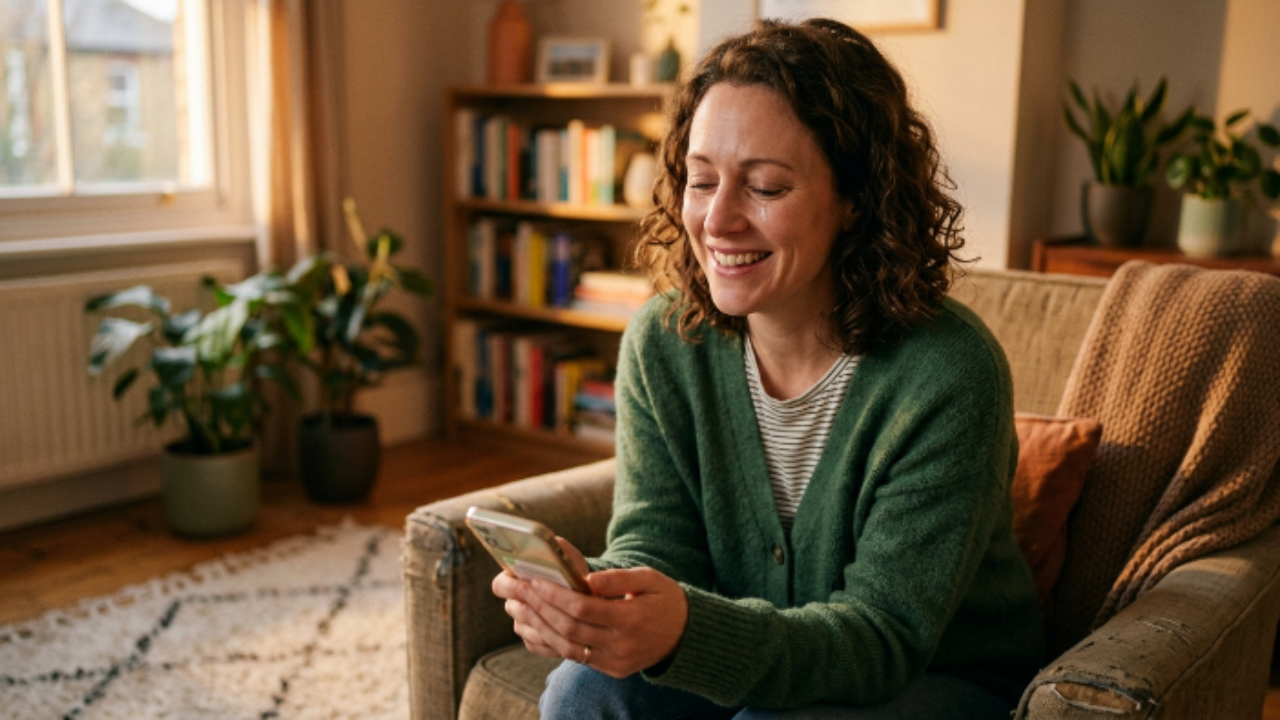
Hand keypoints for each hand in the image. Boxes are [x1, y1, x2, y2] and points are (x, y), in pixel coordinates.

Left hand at [491, 539, 688, 677]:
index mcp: (632, 619)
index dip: (556, 596)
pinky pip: (575, 658)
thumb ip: (619, 578)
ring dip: (539, 626)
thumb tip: (589, 580)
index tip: (535, 581)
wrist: (686, 636)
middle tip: (518, 590)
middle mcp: (622, 645)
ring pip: (568, 647)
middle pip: (570, 629)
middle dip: (540, 608)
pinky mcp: (612, 670)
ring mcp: (616, 662)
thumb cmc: (665, 599)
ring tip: (519, 606)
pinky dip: (551, 643)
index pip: (583, 609)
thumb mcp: (650, 579)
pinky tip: (534, 627)